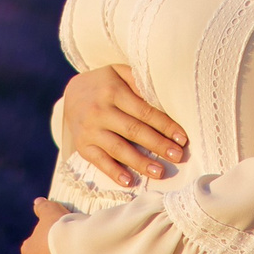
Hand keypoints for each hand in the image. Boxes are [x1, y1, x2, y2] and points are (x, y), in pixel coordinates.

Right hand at [60, 64, 186, 187]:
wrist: (72, 93)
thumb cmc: (105, 84)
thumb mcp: (120, 72)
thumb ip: (139, 81)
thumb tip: (163, 98)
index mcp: (113, 91)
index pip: (144, 111)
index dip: (165, 126)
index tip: (182, 138)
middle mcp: (99, 111)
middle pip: (134, 131)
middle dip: (158, 145)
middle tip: (177, 156)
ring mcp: (89, 130)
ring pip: (118, 148)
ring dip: (140, 162)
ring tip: (159, 172)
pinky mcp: (82, 145)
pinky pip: (99, 161)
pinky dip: (113, 172)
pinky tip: (128, 180)